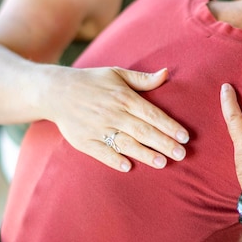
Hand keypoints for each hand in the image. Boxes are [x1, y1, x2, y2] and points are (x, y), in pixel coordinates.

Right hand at [49, 66, 188, 171]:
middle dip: (163, 143)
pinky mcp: (84, 140)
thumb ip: (143, 79)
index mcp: (123, 97)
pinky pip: (101, 152)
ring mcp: (97, 128)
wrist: (56, 91)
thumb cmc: (92, 82)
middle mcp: (112, 113)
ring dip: (144, 154)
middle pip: (143, 130)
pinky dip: (113, 159)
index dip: (169, 126)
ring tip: (162, 163)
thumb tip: (166, 73)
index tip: (185, 136)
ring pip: (125, 143)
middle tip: (182, 154)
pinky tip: (128, 167)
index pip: (151, 113)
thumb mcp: (117, 74)